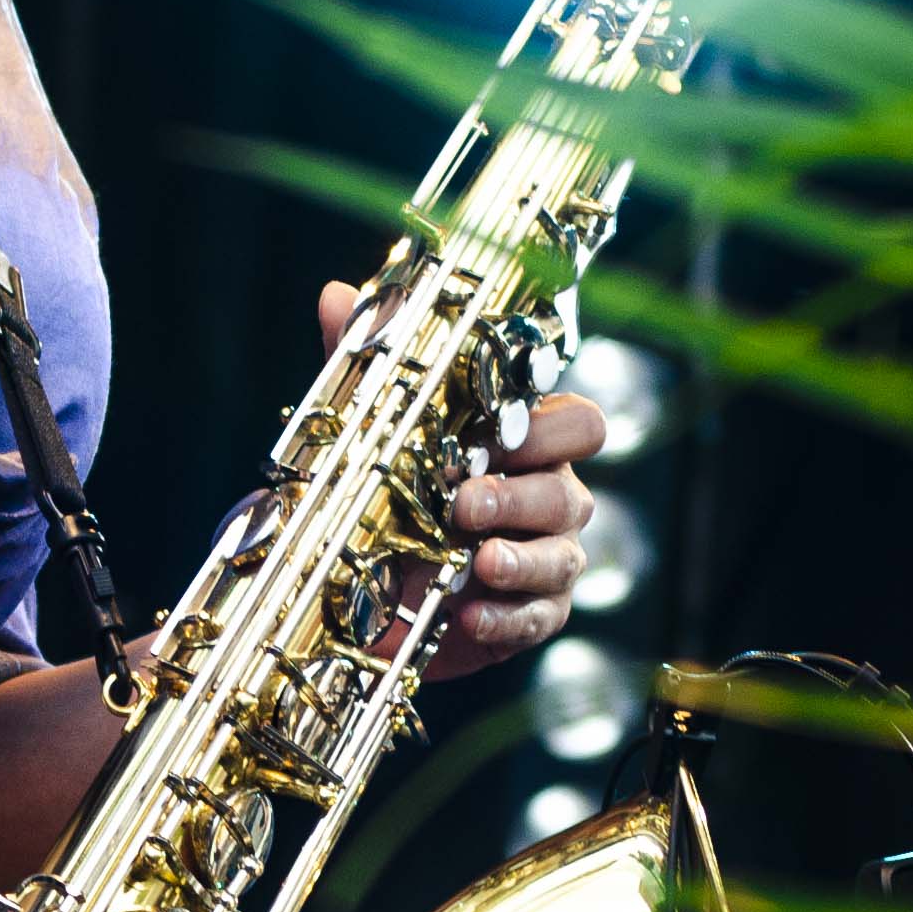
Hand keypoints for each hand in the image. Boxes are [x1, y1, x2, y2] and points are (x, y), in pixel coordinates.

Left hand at [317, 280, 604, 681]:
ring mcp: (550, 560)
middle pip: (570, 492)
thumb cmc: (392, 502)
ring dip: (519, 559)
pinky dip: (507, 617)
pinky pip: (542, 616)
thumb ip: (367, 370)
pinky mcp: (535, 615)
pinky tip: (471, 615)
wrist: (371, 596)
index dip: (545, 430)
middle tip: (463, 503)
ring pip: (563, 556)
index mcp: (528, 448)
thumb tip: (335, 294)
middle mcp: (550, 499)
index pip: (577, 425)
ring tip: (477, 563)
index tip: (494, 435)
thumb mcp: (369, 435)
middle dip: (521, 496)